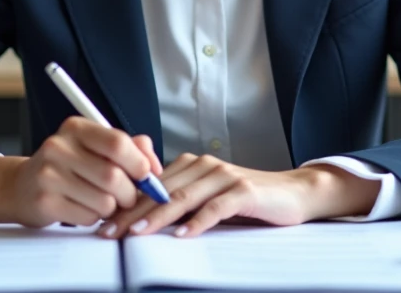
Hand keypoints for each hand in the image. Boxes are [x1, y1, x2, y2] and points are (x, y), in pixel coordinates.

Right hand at [0, 117, 163, 227]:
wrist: (21, 186)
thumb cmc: (67, 167)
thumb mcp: (94, 147)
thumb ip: (129, 148)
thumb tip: (154, 166)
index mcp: (76, 128)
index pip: (117, 143)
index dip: (139, 163)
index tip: (147, 175)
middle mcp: (59, 147)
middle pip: (113, 176)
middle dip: (130, 193)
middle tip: (128, 197)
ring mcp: (48, 174)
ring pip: (104, 201)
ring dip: (112, 208)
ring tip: (102, 202)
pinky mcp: (44, 201)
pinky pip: (88, 217)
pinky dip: (93, 218)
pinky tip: (83, 209)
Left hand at [100, 154, 377, 238]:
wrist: (294, 193)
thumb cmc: (249, 199)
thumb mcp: (210, 197)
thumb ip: (182, 200)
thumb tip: (142, 218)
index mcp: (192, 165)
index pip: (152, 185)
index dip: (126, 204)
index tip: (105, 223)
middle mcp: (205, 165)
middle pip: (162, 191)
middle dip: (132, 213)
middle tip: (110, 231)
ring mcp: (224, 176)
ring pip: (183, 197)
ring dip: (157, 216)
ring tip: (135, 233)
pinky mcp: (244, 191)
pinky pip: (216, 207)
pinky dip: (198, 221)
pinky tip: (183, 235)